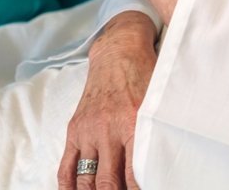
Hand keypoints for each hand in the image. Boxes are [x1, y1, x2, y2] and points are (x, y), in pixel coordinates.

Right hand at [57, 12, 157, 189]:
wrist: (119, 51)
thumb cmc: (145, 77)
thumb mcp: (159, 105)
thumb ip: (159, 137)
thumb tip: (161, 170)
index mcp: (134, 125)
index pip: (135, 177)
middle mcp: (109, 130)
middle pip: (109, 183)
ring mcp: (89, 130)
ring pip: (87, 179)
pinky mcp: (75, 128)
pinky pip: (66, 166)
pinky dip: (69, 187)